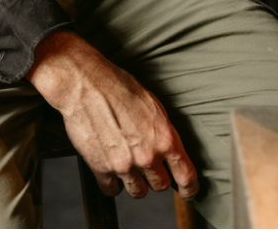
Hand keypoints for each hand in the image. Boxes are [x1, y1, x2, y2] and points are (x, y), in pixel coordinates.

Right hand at [28, 30, 198, 200]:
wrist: (88, 86)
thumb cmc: (121, 90)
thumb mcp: (155, 108)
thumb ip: (164, 135)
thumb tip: (170, 152)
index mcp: (165, 139)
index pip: (186, 176)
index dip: (189, 187)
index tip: (188, 191)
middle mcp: (147, 156)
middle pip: (160, 185)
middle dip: (157, 178)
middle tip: (149, 166)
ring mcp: (124, 165)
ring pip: (138, 192)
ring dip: (136, 183)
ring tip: (130, 166)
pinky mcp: (101, 169)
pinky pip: (112, 190)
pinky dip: (112, 183)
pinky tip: (112, 168)